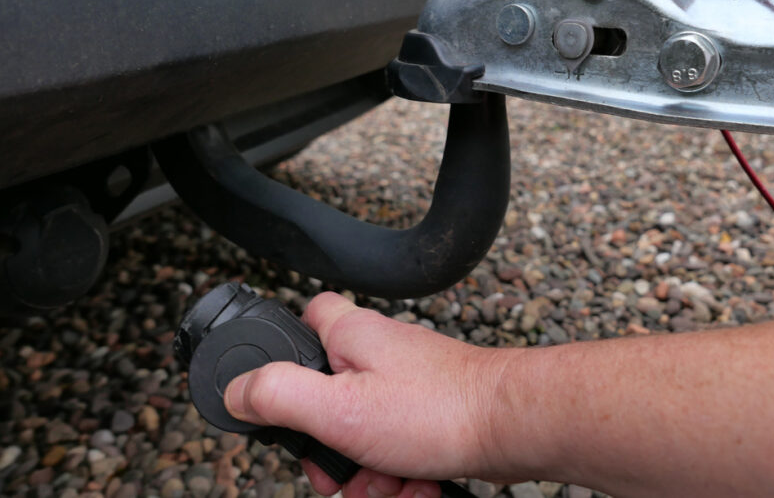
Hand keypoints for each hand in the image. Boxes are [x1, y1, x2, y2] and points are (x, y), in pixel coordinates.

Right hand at [222, 292, 510, 496]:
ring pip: (365, 436)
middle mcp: (380, 353)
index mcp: (351, 336)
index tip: (284, 395)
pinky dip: (402, 478)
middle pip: (328, 400)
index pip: (305, 315)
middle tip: (343, 469)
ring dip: (370, 475)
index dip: (285, 351)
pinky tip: (415, 487)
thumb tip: (236, 391)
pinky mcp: (430, 415)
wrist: (513, 428)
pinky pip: (398, 452)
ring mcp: (408, 385)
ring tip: (390, 485)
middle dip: (333, 450)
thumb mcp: (339, 409)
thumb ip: (280, 396)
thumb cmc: (439, 409)